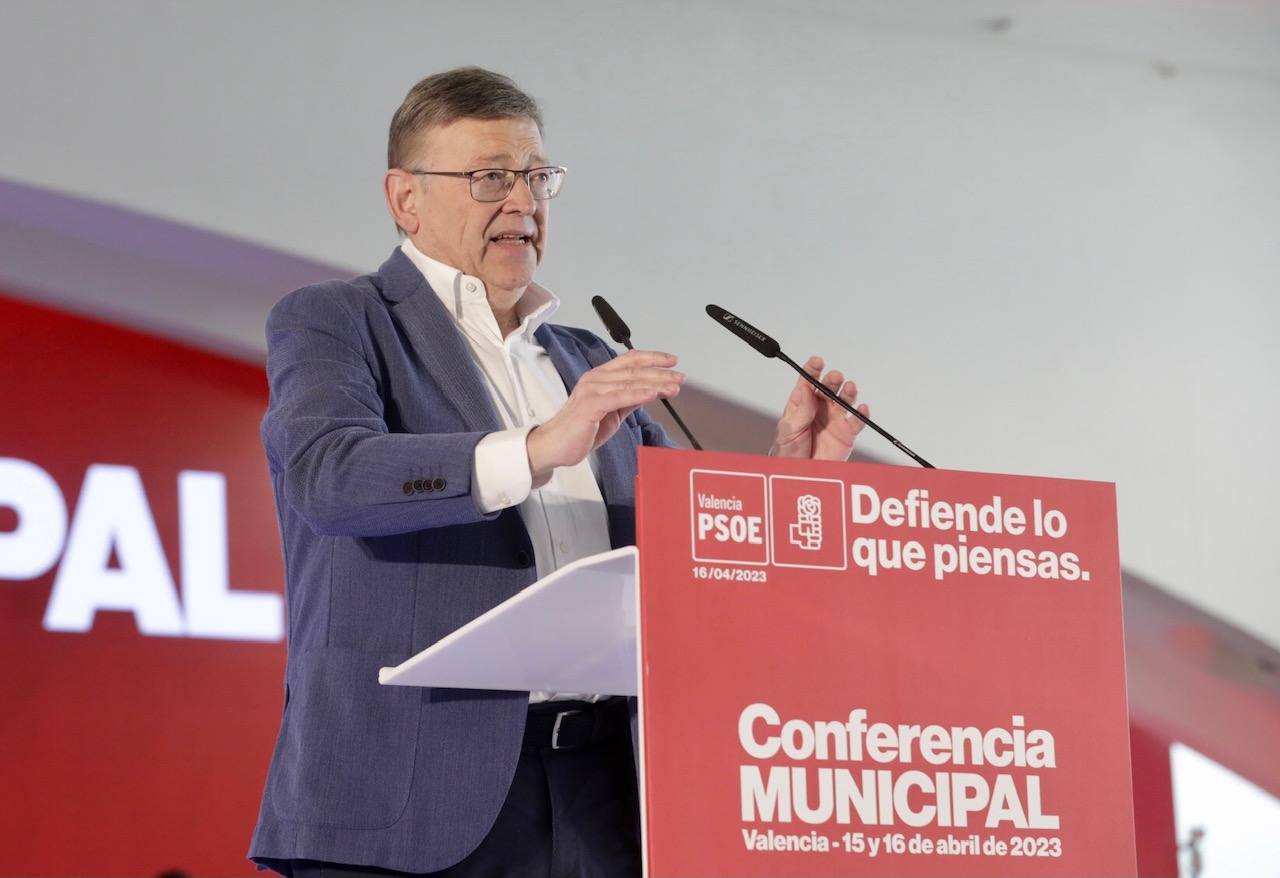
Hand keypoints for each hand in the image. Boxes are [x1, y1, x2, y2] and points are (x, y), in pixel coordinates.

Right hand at [527, 350, 682, 476]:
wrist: (554, 446)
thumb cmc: (579, 430)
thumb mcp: (612, 412)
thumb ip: (628, 400)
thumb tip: (650, 391)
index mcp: (599, 377)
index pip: (630, 360)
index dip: (652, 358)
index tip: (672, 361)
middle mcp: (595, 379)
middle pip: (634, 370)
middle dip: (661, 373)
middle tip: (680, 377)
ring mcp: (591, 391)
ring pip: (629, 382)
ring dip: (655, 384)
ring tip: (673, 387)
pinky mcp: (590, 406)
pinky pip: (618, 397)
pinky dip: (638, 394)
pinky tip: (653, 394)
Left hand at [773, 355, 867, 460]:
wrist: (799, 474)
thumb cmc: (789, 451)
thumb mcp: (788, 429)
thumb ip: (800, 410)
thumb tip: (806, 389)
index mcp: (803, 403)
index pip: (808, 381)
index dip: (813, 369)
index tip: (817, 362)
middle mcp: (820, 408)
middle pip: (829, 387)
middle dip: (832, 380)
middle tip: (835, 377)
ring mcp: (835, 419)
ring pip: (845, 400)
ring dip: (848, 392)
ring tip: (849, 388)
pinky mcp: (847, 433)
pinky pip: (857, 422)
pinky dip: (861, 414)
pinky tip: (861, 408)